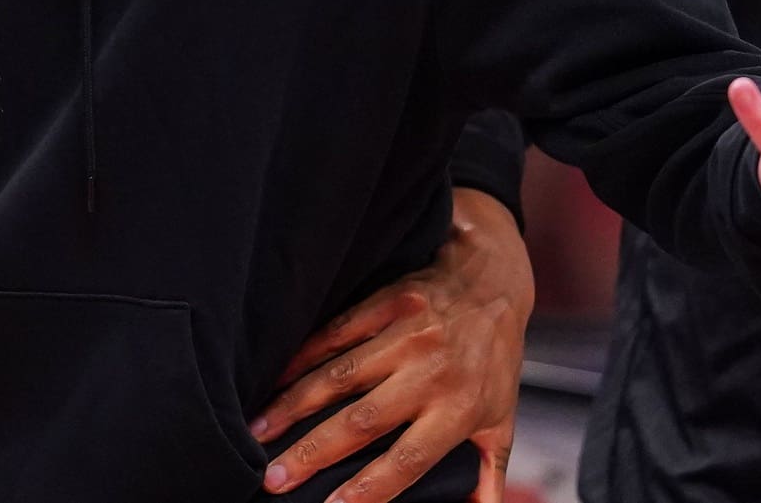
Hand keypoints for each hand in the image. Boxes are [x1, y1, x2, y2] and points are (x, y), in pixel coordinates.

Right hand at [250, 188, 531, 502]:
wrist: (493, 279)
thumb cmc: (494, 360)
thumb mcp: (502, 422)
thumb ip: (488, 476)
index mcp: (458, 410)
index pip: (408, 459)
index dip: (370, 486)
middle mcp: (429, 373)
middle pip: (361, 421)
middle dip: (312, 452)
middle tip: (273, 477)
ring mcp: (404, 335)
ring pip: (338, 377)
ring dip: (293, 407)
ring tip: (258, 432)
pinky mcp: (384, 304)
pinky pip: (334, 334)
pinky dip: (301, 358)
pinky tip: (273, 381)